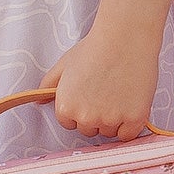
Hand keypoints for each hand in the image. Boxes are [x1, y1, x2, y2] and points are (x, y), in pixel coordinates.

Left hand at [44, 19, 160, 144]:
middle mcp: (86, 118)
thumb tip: (39, 102)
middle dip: (96, 116)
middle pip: (90, 129)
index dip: (81, 109)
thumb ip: (49, 84)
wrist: (124, 38)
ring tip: (120, 94)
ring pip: (110, 132)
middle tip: (107, 92)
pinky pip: (128, 135)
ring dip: (114, 120)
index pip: (70, 123)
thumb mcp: (64, 64)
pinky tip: (132, 106)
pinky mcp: (134, 119)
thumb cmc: (94, 48)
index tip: (91, 95)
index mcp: (66, 107)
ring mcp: (110, 120)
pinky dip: (130, 125)